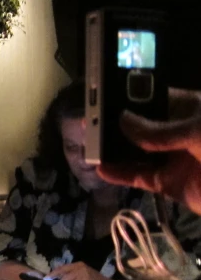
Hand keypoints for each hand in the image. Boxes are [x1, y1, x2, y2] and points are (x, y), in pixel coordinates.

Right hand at [98, 88, 200, 214]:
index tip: (105, 95)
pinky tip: (102, 168)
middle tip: (91, 122)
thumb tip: (122, 122)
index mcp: (190, 110)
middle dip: (117, 124)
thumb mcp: (198, 131)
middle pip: (141, 126)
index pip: (154, 98)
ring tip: (90, 145)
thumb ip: (159, 130)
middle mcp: (178, 132)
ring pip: (136, 152)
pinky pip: (139, 177)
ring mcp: (173, 159)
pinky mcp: (169, 184)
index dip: (130, 96)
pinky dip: (120, 174)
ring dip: (114, 149)